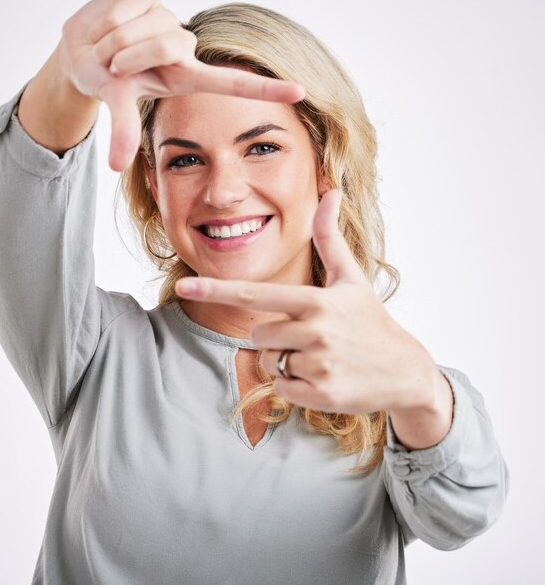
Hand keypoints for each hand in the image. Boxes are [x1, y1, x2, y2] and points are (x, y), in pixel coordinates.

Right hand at [58, 0, 304, 169]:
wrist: (79, 53)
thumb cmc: (106, 81)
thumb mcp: (118, 106)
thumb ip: (124, 132)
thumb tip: (116, 168)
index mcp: (186, 78)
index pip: (234, 84)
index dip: (266, 89)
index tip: (301, 92)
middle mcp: (184, 49)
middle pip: (168, 45)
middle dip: (129, 57)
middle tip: (112, 67)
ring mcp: (168, 21)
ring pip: (147, 27)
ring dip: (115, 41)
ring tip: (108, 49)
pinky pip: (131, 5)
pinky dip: (108, 18)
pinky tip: (107, 24)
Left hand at [175, 190, 449, 428]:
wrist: (405, 370)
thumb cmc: (371, 320)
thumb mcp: (353, 278)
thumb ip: (330, 238)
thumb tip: (330, 193)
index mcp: (315, 301)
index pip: (254, 294)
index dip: (215, 289)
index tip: (183, 285)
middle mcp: (314, 332)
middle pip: (257, 335)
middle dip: (274, 337)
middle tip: (310, 337)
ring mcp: (317, 366)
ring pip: (268, 363)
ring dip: (285, 361)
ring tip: (320, 357)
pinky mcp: (320, 396)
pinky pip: (281, 388)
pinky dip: (295, 385)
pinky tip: (323, 377)